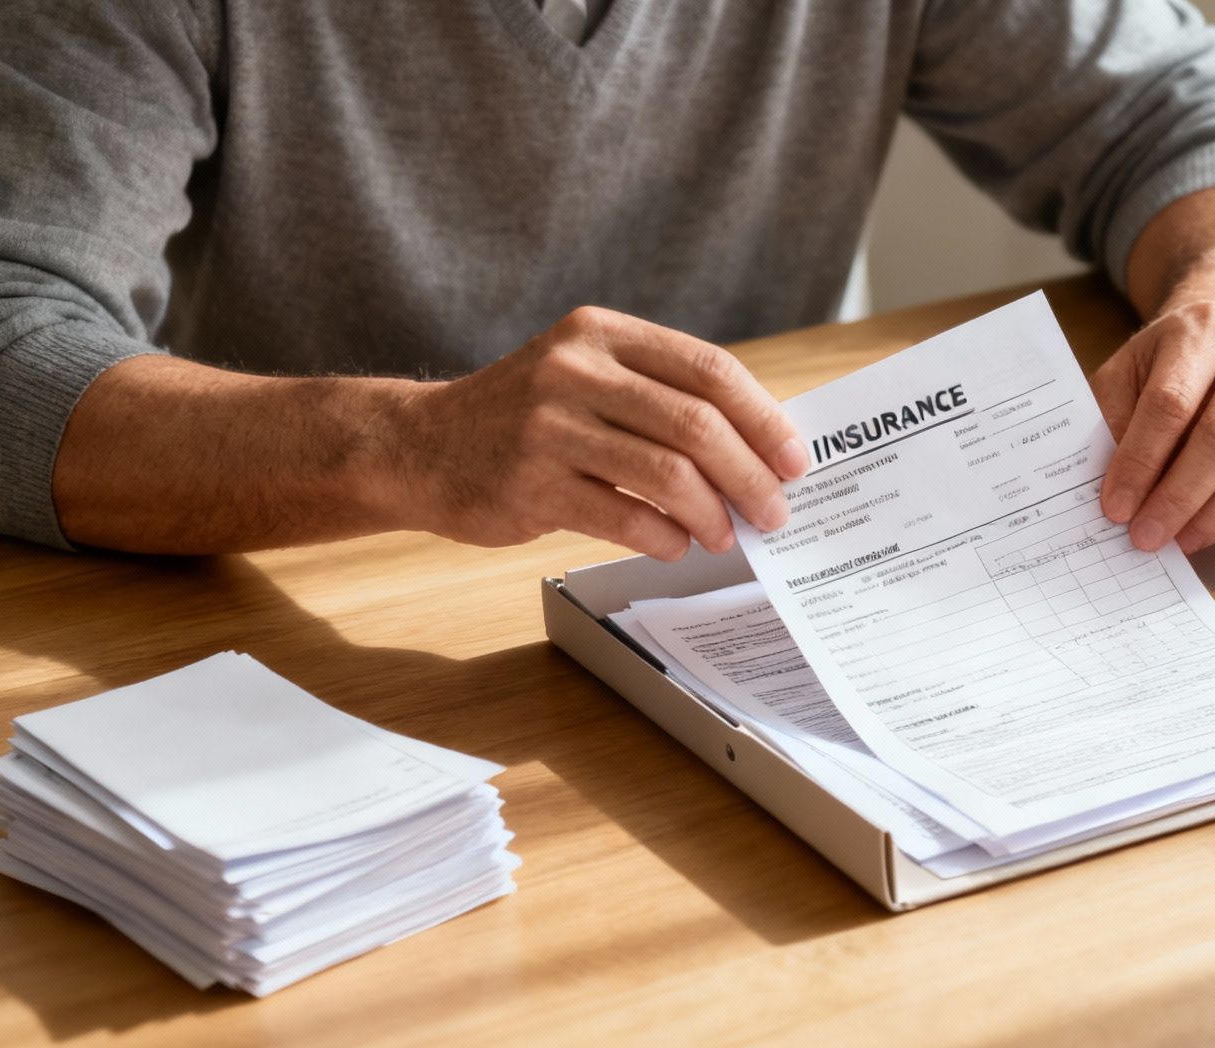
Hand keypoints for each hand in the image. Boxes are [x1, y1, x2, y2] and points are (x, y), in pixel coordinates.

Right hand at [399, 306, 808, 558]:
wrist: (418, 446)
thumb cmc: (524, 418)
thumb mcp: (585, 376)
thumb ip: (659, 397)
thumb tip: (758, 449)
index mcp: (602, 334)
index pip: (709, 370)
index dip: (763, 419)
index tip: (795, 461)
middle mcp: (575, 370)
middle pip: (696, 424)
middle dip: (750, 476)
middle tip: (775, 512)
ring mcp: (548, 427)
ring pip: (666, 473)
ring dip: (711, 513)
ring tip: (726, 535)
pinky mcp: (530, 484)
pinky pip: (623, 516)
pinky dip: (664, 537)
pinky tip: (676, 545)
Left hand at [1093, 300, 1214, 553]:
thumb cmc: (1172, 368)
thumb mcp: (1129, 375)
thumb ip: (1113, 422)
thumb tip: (1117, 492)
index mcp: (1204, 327)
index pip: (1171, 403)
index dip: (1140, 462)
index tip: (1117, 507)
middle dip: (1180, 498)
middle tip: (1147, 536)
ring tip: (1184, 539)